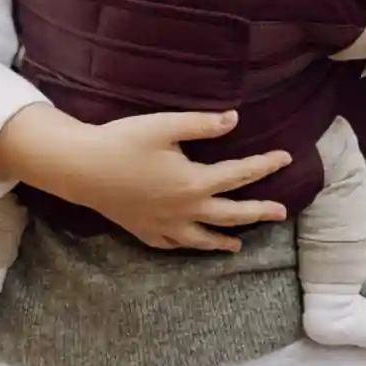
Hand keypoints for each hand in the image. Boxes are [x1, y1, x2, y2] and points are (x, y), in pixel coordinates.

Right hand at [0, 104, 291, 251]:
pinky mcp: (144, 231)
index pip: (241, 174)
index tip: (286, 158)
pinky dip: (188, 246)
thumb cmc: (121, 142)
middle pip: (231, 214)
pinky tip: (193, 244)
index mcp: (194, 183)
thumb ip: (201, 124)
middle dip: (259, 212)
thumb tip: (234, 119)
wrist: (80, 168)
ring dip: (224, 240)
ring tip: (239, 245)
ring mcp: (165, 226)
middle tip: (280, 212)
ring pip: (203, 238)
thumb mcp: (164, 126)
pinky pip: (173, 245)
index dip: (265, 165)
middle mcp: (185, 210)